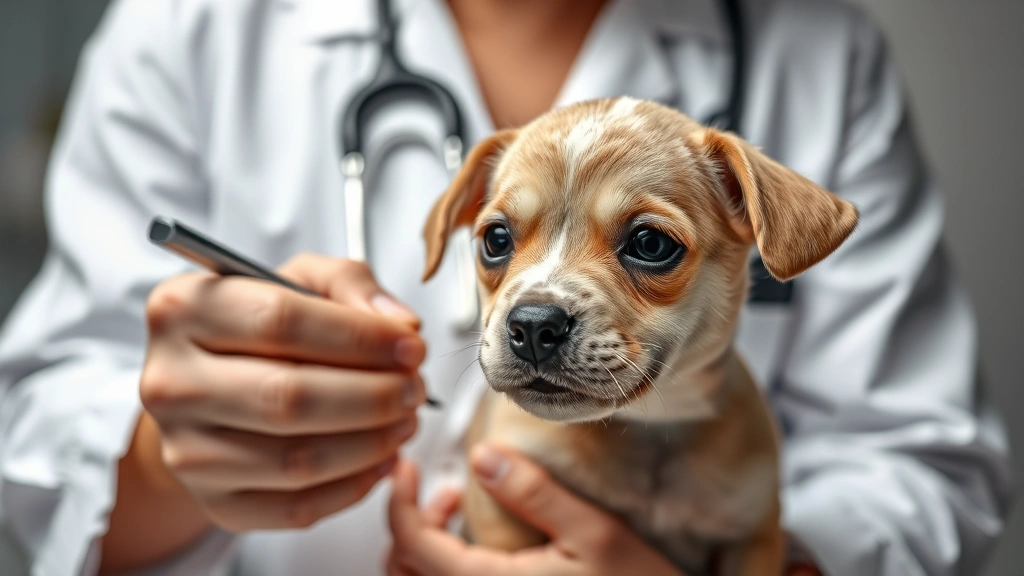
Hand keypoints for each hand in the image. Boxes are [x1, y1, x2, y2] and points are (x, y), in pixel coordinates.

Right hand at [139, 254, 426, 530]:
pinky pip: (297, 507)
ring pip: (298, 460)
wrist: (206, 391)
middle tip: (413, 387)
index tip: (409, 344)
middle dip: (373, 395)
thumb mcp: (298, 279)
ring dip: (372, 442)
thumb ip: (350, 284)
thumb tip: (399, 322)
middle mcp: (172, 382)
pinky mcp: (216, 502)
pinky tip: (381, 456)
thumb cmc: (256, 330)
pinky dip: (355, 485)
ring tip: (405, 418)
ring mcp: (187, 450)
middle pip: (288, 397)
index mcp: (183, 311)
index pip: (281, 321)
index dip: (360, 337)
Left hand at [386, 445, 684, 575]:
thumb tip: (483, 456)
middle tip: (445, 492)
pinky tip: (481, 549)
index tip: (405, 467)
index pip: (411, 543)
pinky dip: (446, 569)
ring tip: (461, 516)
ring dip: (426, 550)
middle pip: (403, 572)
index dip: (397, 499)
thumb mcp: (593, 533)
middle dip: (411, 524)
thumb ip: (533, 492)